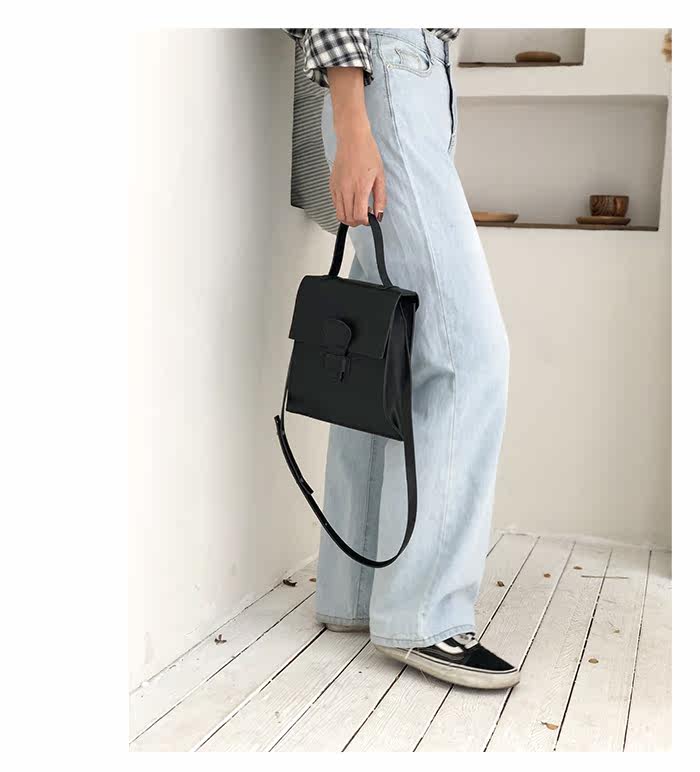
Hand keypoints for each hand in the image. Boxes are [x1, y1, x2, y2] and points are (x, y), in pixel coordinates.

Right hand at [326, 67, 385, 226]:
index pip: (359, 216)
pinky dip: (342, 208)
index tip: (370, 218)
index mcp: (360, 188)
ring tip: (357, 209)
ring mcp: (337, 188)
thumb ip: (380, 198)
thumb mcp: (380, 176)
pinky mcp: (332, 185)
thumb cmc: (367, 153)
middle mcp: (346, 190)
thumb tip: (379, 214)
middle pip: (348, 218)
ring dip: (349, 217)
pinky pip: (335, 204)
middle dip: (357, 222)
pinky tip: (350, 201)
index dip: (366, 221)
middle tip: (365, 215)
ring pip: (339, 214)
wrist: (352, 139)